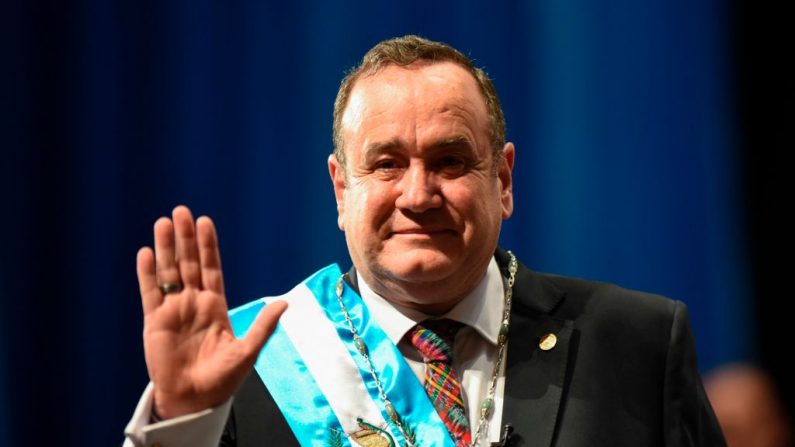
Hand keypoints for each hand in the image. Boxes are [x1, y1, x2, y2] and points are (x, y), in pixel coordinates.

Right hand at [136, 205, 286, 418]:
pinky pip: (150, 293)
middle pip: (188, 263)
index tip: (205, 221)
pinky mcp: (154, 321)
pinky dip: (147, 274)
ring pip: (168, 272)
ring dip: (166, 248)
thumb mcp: (247, 350)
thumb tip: (285, 302)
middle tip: (181, 211)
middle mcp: (193, 302)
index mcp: (215, 305)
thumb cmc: (222, 378)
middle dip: (185, 238)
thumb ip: (263, 325)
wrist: (194, 399)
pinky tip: (146, 254)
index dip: (208, 246)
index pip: (211, 268)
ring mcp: (173, 310)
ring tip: (163, 223)